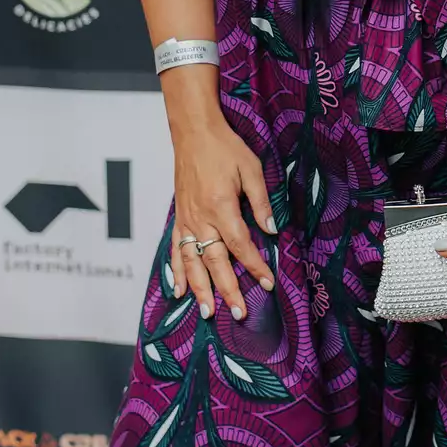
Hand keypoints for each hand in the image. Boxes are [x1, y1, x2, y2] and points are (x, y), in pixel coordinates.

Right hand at [169, 113, 275, 320]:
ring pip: (191, 262)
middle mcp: (200, 218)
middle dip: (228, 289)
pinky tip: (179, 291)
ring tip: (208, 312)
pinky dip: (177, 272)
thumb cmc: (225, 148)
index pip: (240, 245)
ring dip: (200, 289)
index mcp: (221, 206)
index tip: (268, 282)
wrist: (193, 133)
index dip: (255, 266)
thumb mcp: (251, 168)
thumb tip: (271, 229)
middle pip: (214, 261)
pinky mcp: (179, 218)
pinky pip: (175, 250)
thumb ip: (261, 200)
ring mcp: (186, 220)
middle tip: (238, 313)